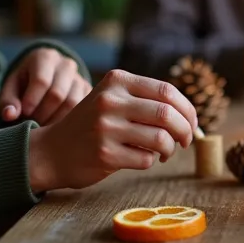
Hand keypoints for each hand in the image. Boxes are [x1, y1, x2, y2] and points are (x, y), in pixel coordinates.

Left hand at [0, 48, 91, 125]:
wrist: (44, 73)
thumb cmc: (25, 81)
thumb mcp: (11, 87)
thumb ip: (8, 100)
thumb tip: (9, 115)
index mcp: (45, 57)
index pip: (41, 81)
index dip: (32, 100)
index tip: (23, 114)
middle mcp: (66, 64)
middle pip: (57, 94)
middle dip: (43, 113)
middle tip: (32, 123)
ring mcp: (80, 77)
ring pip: (72, 103)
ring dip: (55, 119)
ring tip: (42, 126)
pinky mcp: (88, 90)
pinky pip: (81, 109)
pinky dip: (68, 120)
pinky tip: (55, 125)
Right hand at [26, 69, 198, 192]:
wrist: (51, 151)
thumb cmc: (92, 125)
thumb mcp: (112, 99)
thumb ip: (146, 100)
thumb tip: (190, 116)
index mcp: (116, 80)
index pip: (167, 91)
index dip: (187, 109)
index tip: (192, 123)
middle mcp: (110, 101)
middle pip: (167, 114)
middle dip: (185, 130)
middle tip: (185, 141)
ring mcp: (106, 127)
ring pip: (161, 139)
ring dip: (169, 149)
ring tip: (164, 152)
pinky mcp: (105, 154)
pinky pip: (146, 159)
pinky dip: (150, 161)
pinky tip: (138, 158)